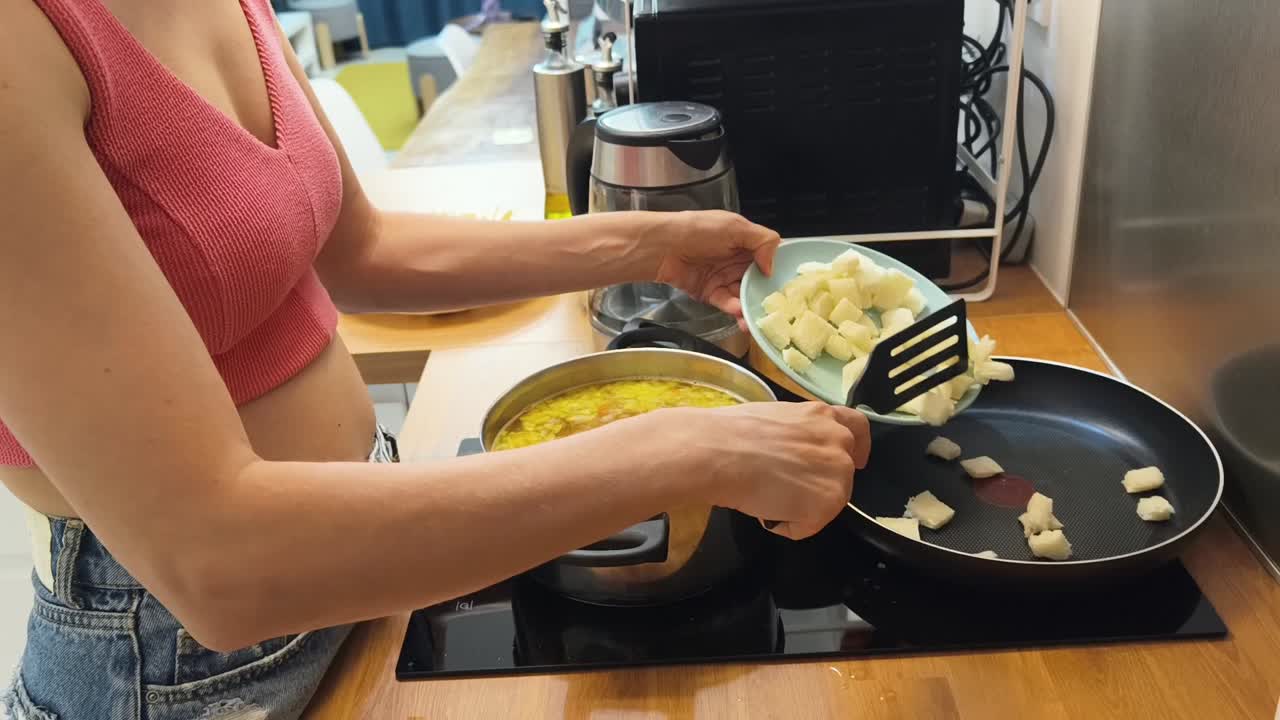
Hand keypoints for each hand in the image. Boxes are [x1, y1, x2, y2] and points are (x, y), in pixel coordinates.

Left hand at [647, 211, 780, 330]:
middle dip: (766, 295)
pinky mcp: (710, 292)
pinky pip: (727, 303)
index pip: (768, 258)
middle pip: (758, 281)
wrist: (662, 246)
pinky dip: (734, 308)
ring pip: (744, 295)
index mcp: (745, 242)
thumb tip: (772, 267)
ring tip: (756, 317)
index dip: (779, 270)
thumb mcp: (735, 227)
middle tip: (777, 309)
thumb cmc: (697, 230)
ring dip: (751, 307)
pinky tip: (739, 311)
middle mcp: (736, 260)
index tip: (789, 286)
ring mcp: (723, 277)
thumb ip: (762, 242)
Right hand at [653, 402, 870, 539]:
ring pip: (828, 500)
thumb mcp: (775, 417)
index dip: (857, 448)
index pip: (858, 428)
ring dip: (801, 505)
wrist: (719, 452)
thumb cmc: (730, 433)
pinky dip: (787, 525)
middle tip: (791, 490)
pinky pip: (809, 524)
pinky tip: (764, 509)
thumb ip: (797, 431)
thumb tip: (790, 451)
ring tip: (766, 497)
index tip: (855, 460)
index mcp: (822, 415)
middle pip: (845, 470)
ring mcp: (838, 472)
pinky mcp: (829, 502)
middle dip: (822, 482)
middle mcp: (838, 440)